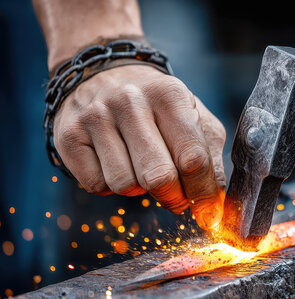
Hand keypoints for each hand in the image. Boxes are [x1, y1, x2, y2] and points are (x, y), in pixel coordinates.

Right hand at [54, 65, 225, 228]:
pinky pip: (97, 186)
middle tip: (177, 195)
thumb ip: (211, 162)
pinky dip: (111, 185)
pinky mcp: (69, 136)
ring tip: (142, 167)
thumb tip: (213, 210)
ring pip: (126, 186)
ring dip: (140, 190)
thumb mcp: (196, 121)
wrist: (104, 76)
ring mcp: (95, 117)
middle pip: (159, 178)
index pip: (193, 158)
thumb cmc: (159, 108)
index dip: (203, 194)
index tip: (208, 213)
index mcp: (170, 95)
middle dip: (174, 198)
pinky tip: (117, 163)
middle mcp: (130, 101)